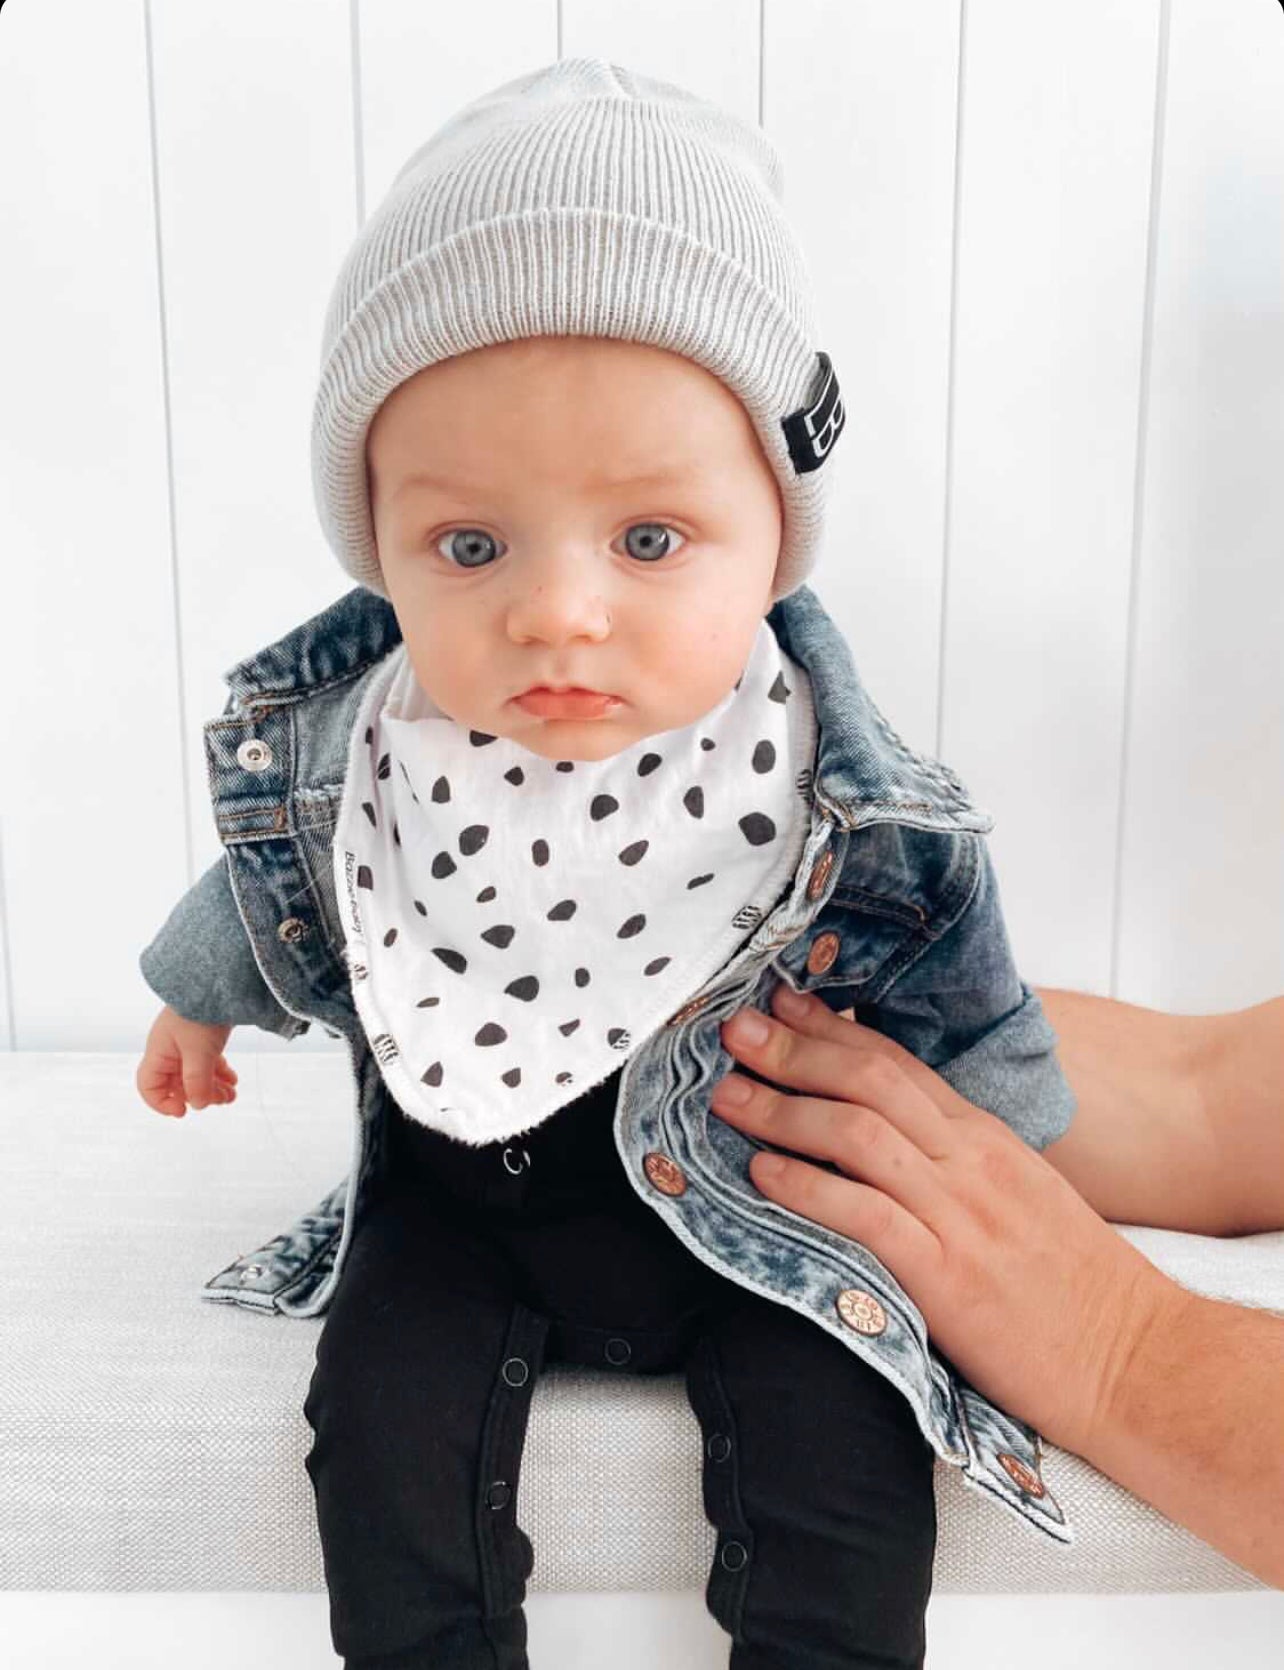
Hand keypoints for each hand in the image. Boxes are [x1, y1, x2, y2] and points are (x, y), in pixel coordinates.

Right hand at [136, 1006, 237, 1117]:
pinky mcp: (204, 1037)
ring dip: (213, 1087)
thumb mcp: (198, 1051)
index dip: (162, 1103)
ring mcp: (188, 1043)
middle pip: (178, 1083)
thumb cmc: (200, 1013)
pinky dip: (219, 1073)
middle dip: (200, 1096)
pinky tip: (233, 1080)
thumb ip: (196, 1081)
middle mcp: (170, 1049)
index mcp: (159, 1052)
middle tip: (222, 1101)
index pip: (149, 1086)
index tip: (183, 1111)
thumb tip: (198, 1105)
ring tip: (232, 1094)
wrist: (220, 981)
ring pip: (196, 1074)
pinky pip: (208, 1062)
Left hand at [708, 985, 1178, 1458]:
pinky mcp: (948, 1276)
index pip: (895, 1062)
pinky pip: (865, 1215)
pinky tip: (763, 1176)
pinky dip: (807, 1188)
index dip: (830, 1029)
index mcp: (984, 1139)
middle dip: (793, 1050)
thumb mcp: (1018, 1194)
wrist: (1137, 1358)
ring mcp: (960, 1215)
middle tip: (733, 1033)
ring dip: (782, 1109)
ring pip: (857, 1134)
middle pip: (868, 1080)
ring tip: (726, 1097)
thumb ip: (953, 1158)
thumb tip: (878, 1133)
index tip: (779, 1004)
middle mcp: (969, 1161)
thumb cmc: (1074, 1287)